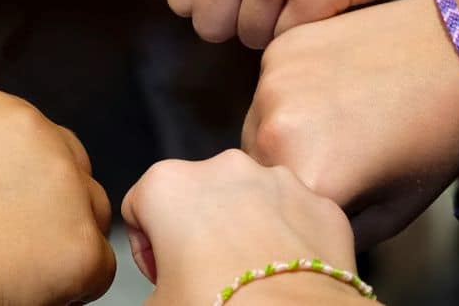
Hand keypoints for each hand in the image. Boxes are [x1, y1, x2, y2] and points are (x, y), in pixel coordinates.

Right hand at [0, 90, 116, 305]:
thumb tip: (4, 171)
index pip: (38, 137)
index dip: (21, 179)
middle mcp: (37, 131)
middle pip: (71, 166)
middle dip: (52, 201)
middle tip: (10, 238)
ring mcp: (65, 185)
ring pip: (91, 211)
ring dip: (65, 236)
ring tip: (14, 262)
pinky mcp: (82, 240)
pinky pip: (99, 265)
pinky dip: (73, 284)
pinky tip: (26, 286)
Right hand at [122, 150, 361, 304]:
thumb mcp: (157, 302)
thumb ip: (154, 281)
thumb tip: (168, 287)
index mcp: (167, 184)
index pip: (139, 208)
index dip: (148, 247)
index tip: (163, 274)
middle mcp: (222, 168)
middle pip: (197, 196)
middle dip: (199, 231)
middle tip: (205, 277)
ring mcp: (277, 180)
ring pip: (249, 199)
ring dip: (244, 228)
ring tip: (248, 276)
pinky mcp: (319, 203)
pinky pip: (294, 215)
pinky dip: (287, 237)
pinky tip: (281, 273)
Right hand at [241, 0, 458, 247]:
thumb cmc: (437, 137)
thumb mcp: (394, 213)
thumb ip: (336, 232)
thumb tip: (305, 231)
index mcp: (308, 180)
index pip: (274, 214)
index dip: (304, 208)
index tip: (336, 195)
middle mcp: (274, 131)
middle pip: (258, 168)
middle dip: (286, 170)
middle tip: (336, 156)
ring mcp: (272, 83)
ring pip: (258, 124)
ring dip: (282, 130)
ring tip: (336, 120)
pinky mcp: (279, 48)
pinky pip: (268, 85)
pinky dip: (290, 92)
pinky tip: (334, 86)